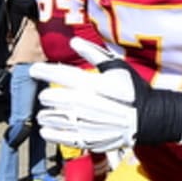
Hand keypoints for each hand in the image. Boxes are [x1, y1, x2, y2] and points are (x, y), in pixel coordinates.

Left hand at [31, 37, 181, 151]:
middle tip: (46, 95)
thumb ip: (93, 54)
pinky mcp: (86, 139)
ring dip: (45, 114)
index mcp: (91, 84)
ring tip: (46, 113)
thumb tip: (75, 41)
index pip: (59, 74)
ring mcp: (84, 123)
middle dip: (46, 95)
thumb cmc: (132, 91)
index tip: (34, 70)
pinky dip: (49, 133)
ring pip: (52, 118)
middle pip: (51, 97)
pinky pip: (59, 137)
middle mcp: (84, 103)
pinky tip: (46, 129)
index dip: (43, 71)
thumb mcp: (117, 67)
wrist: (147, 119)